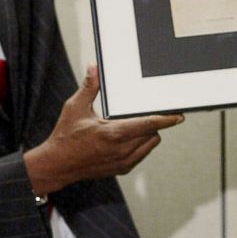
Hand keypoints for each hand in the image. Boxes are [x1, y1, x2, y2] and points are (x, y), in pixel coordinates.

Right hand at [24, 65, 183, 193]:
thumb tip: (94, 68)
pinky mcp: (121, 169)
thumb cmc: (65, 137)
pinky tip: (128, 137)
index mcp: (113, 134)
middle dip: (152, 123)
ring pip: (150, 144)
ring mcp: (122, 162)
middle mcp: (121, 150)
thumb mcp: (75, 108)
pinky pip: (142, 154)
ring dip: (148, 134)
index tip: (178, 116)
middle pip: (153, 133)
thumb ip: (89, 87)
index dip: (166, 119)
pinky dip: (141, 145)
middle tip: (145, 113)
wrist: (57, 165)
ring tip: (133, 125)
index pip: (148, 125)